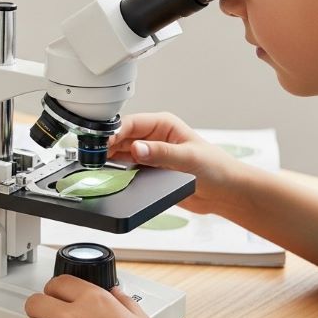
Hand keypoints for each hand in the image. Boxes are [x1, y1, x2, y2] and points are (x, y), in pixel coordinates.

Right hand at [107, 112, 243, 214]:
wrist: (224, 193)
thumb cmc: (216, 168)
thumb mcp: (188, 159)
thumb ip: (161, 154)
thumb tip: (137, 148)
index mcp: (163, 125)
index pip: (130, 124)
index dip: (113, 133)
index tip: (101, 144)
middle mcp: (153, 138)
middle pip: (120, 139)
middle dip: (106, 147)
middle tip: (92, 158)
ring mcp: (149, 155)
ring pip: (119, 154)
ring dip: (109, 161)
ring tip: (97, 168)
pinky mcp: (148, 172)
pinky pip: (125, 170)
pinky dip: (116, 173)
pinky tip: (109, 178)